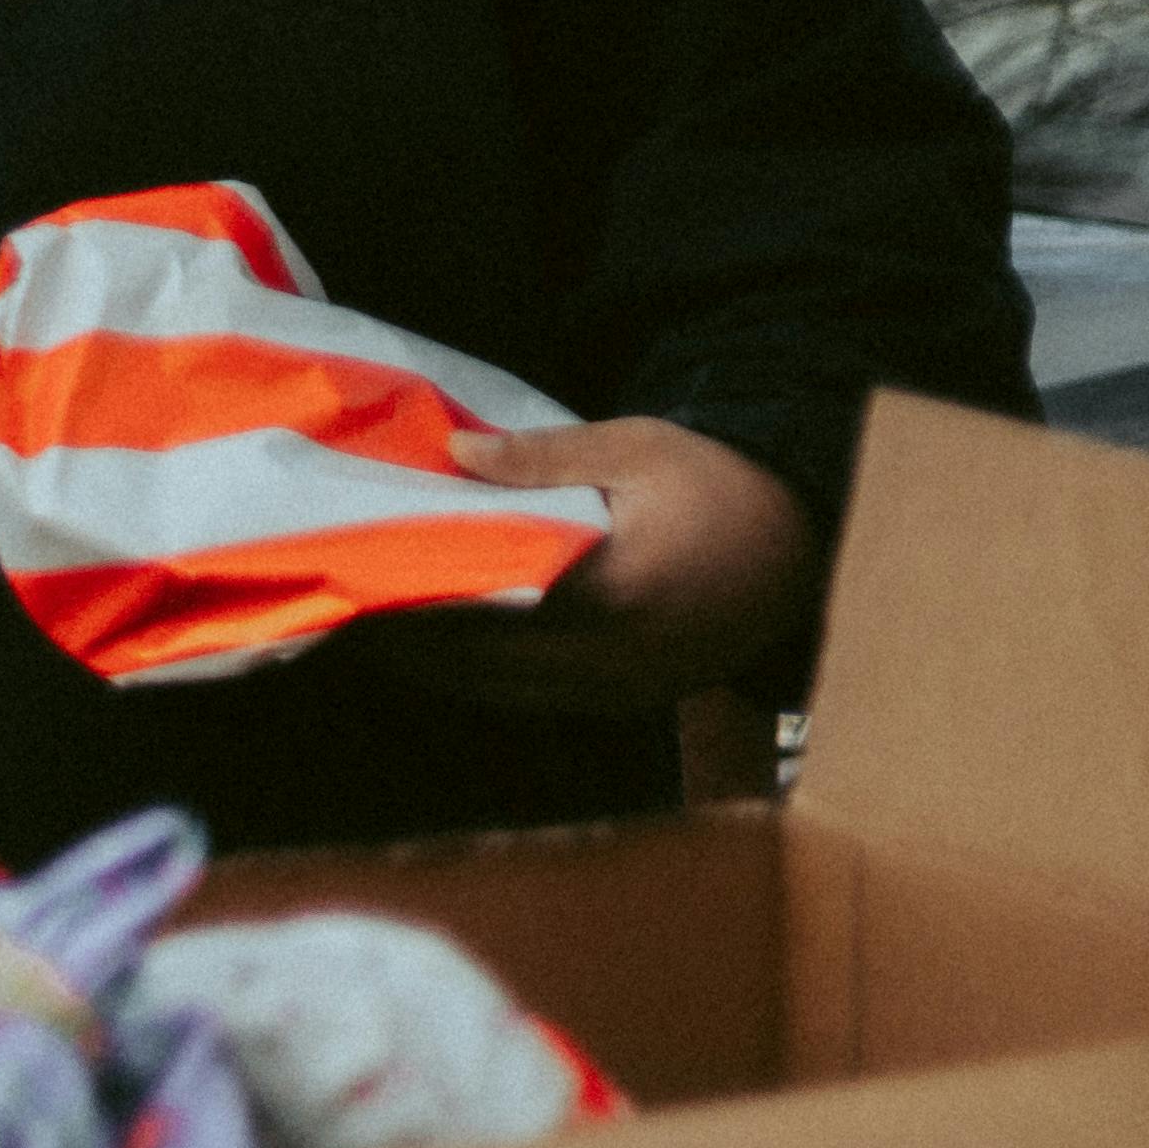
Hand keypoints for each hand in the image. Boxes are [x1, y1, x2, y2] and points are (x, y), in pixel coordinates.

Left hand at [360, 416, 817, 717]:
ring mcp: (627, 689)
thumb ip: (540, 457)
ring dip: (438, 664)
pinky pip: (536, 698)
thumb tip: (452, 454)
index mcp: (618, 593)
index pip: (490, 605)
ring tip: (371, 626)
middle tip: (340, 604)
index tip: (355, 575)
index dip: (416, 597)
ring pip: (503, 690)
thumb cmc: (720, 483)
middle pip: (483, 661)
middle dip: (409, 639)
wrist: (808, 543)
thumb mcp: (636, 447)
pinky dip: (483, 677)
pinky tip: (440, 648)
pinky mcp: (632, 700)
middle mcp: (618, 658)